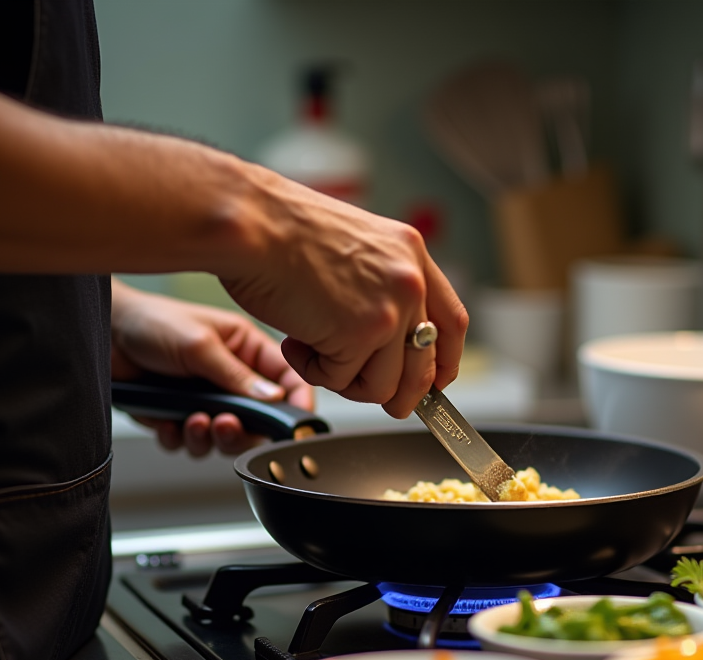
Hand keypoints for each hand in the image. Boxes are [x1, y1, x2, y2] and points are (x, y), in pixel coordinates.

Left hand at [110, 280, 313, 455]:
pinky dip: (181, 440)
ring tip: (193, 421)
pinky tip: (168, 422)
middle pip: (260, 422)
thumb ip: (237, 376)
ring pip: (227, 438)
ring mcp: (207, 399)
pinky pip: (192, 443)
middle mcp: (233, 378)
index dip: (297, 405)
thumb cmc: (151, 321)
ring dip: (211, 438)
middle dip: (243, 431)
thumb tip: (275, 399)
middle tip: (225, 424)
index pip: (289, 381)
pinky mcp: (180, 416)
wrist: (103, 333)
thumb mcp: (199, 345)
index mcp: (247, 351)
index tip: (293, 425)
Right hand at [220, 173, 468, 418]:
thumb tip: (392, 342)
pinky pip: (342, 381)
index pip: (452, 323)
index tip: (433, 382)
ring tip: (312, 348)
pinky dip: (313, 372)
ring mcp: (388, 311)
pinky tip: (294, 343)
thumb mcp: (356, 247)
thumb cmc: (282, 230)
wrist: (251, 222)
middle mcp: (409, 282)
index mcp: (411, 254)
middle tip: (362, 388)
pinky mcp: (358, 335)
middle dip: (397, 393)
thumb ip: (382, 287)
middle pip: (424, 367)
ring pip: (384, 385)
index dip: (445, 362)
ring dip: (345, 380)